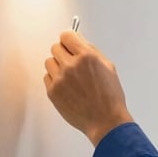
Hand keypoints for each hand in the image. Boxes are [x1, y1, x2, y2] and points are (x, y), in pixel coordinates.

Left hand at [44, 30, 132, 146]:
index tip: (70, 44)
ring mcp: (60, 79)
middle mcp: (71, 65)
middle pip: (55, 47)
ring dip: (58, 66)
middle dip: (64, 53)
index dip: (69, 40)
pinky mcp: (52, 92)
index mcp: (87, 56)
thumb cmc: (110, 97)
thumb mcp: (108, 67)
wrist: (105, 121)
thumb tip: (78, 41)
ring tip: (70, 78)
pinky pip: (47, 77)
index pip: (66, 35)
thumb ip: (92, 51)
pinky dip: (55, 80)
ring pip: (49, 62)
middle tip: (73, 63)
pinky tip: (68, 88)